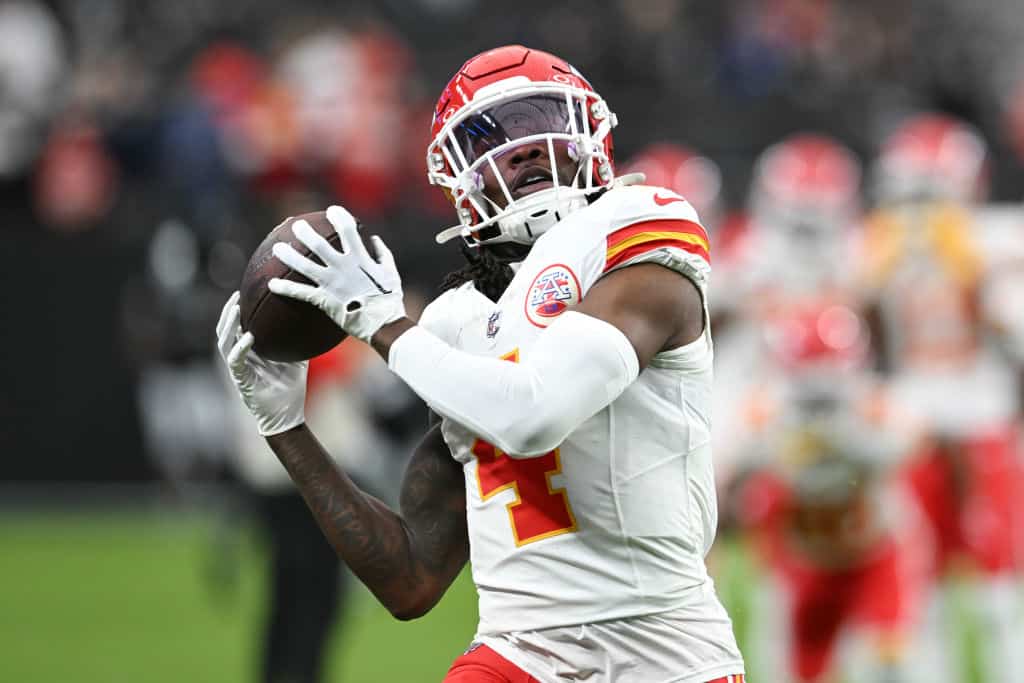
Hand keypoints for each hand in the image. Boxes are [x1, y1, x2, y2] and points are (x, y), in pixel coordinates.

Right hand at [216, 291, 307, 435]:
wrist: (287, 414)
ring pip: (224, 342)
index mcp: (251, 351)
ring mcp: (238, 368)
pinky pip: (235, 361)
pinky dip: (240, 348)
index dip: (238, 310)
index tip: (245, 292)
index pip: (239, 326)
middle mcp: (241, 357)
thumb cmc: (290, 386)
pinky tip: (248, 337)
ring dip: (229, 325)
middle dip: (228, 311)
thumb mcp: (297, 358)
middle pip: (226, 329)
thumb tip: (314, 322)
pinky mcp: (240, 379)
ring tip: (236, 309)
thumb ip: (299, 341)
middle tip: (236, 295)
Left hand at [269, 205, 406, 342]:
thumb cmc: (390, 301)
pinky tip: (271, 284)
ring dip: (289, 256)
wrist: (384, 325)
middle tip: (296, 226)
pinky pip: (301, 292)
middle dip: (305, 232)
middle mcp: (343, 267)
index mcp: (360, 258)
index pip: (348, 230)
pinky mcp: (325, 300)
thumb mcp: (392, 274)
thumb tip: (375, 239)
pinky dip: (286, 288)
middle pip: (318, 244)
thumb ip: (383, 254)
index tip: (332, 210)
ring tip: (277, 248)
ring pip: (305, 265)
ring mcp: (332, 283)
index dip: (339, 217)